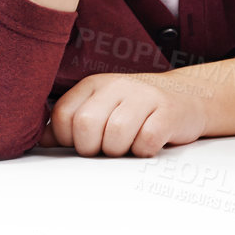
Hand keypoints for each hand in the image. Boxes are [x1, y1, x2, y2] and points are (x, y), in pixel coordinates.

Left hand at [40, 73, 206, 156]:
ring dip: (120, 151)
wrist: (190, 97)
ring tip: (130, 143)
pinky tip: (150, 141)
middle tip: (108, 146)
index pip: (63, 116)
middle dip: (93, 147)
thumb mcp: (101, 107)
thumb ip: (72, 121)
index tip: (85, 140)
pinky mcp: (169, 111)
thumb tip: (44, 139)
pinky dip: (144, 151)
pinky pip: (145, 142)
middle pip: (86, 127)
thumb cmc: (138, 109)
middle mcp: (119, 84)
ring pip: (115, 137)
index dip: (68, 139)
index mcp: (95, 84)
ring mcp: (146, 96)